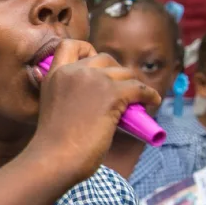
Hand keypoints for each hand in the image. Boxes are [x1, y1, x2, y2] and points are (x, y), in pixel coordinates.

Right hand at [29, 40, 161, 186]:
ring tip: (139, 99)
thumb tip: (97, 99)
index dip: (86, 50)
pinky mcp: (111, 94)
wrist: (54, 159)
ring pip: (124, 72)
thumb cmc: (53, 146)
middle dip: (116, 70)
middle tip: (121, 88)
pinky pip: (139, 88)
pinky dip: (149, 94)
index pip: (69, 45)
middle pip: (104, 57)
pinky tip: (152, 101)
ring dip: (133, 84)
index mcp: (53, 75)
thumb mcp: (54, 109)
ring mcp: (93, 80)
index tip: (95, 66)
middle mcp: (73, 71)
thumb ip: (68, 96)